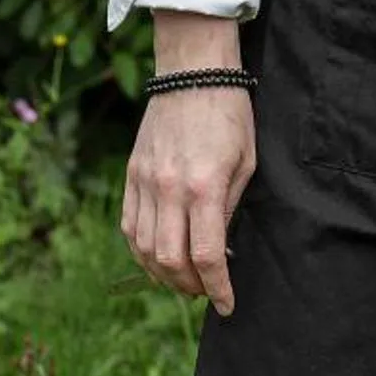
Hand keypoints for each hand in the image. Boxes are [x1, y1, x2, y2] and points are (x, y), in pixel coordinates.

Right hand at [120, 16, 256, 316]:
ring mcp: (145, 181)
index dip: (217, 288)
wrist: (193, 70)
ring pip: (144, 250)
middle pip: (170, 262)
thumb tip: (220, 249)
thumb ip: (229, 208)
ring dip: (164, 275)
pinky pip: (130, 227)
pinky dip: (142, 251)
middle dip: (191, 287)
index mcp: (205, 186)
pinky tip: (158, 256)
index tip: (227, 304)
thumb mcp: (246, 162)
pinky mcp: (132, 174)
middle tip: (206, 291)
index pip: (206, 256)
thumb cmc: (230, 113)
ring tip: (184, 279)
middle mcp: (169, 188)